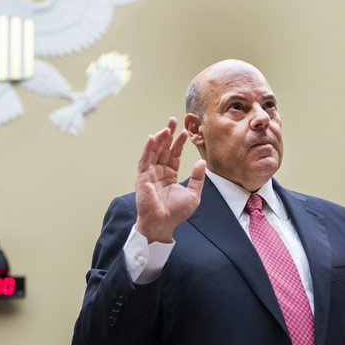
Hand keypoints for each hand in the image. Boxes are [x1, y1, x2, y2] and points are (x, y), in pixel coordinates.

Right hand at [135, 118, 205, 242]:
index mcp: (170, 175)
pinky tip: (152, 137)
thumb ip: (197, 178)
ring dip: (159, 138)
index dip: (179, 143)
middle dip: (168, 134)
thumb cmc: (176, 213)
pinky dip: (148, 148)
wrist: (163, 224)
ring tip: (167, 127)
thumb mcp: (193, 194)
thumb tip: (201, 162)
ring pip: (154, 151)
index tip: (185, 132)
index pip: (174, 154)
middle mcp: (159, 172)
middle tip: (174, 120)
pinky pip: (145, 160)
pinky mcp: (142, 177)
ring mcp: (150, 174)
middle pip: (163, 149)